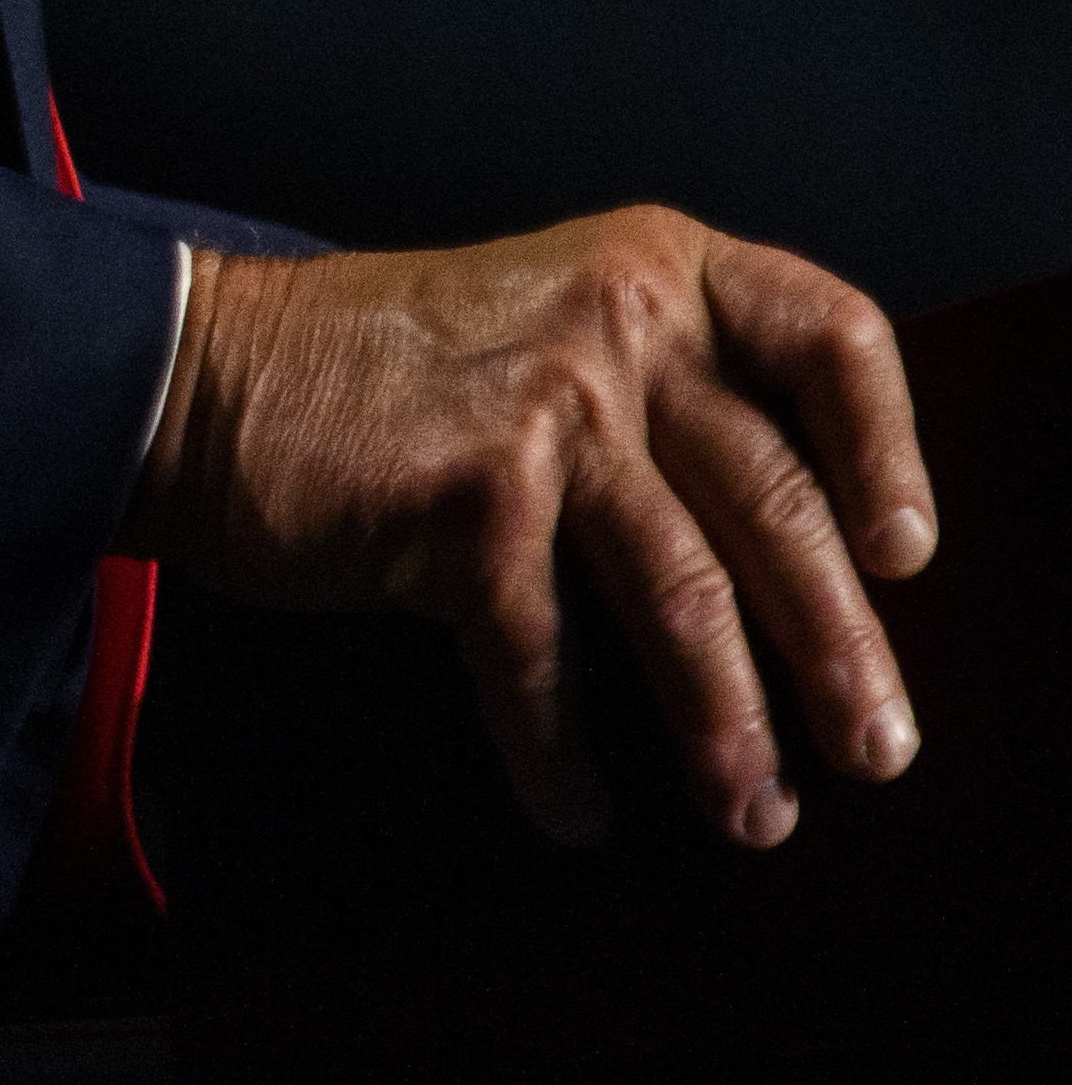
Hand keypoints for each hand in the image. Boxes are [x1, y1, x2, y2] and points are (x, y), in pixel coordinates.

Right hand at [126, 209, 934, 849]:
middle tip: (876, 750)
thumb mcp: (539, 325)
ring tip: (754, 813)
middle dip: (837, 650)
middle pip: (776, 504)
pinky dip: (558, 752)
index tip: (900, 557)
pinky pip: (544, 658)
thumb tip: (788, 567)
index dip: (887, 452)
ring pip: (684, 594)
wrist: (184, 375)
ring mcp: (545, 412)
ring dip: (729, 726)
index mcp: (652, 271)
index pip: (830, 338)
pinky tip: (575, 810)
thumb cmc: (363, 374)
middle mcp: (616, 327)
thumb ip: (659, 396)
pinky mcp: (469, 505)